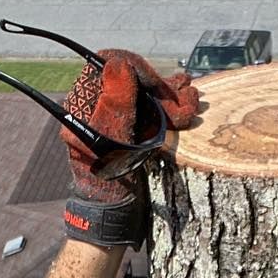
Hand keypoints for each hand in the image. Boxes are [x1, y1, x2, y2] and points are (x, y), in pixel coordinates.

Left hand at [61, 51, 199, 249]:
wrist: (115, 214)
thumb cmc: (107, 182)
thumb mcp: (111, 142)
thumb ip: (115, 103)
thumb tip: (119, 63)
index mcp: (84, 103)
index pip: (110, 63)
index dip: (139, 70)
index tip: (159, 89)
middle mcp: (100, 105)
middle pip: (133, 78)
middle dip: (162, 89)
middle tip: (184, 105)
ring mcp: (118, 117)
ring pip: (146, 93)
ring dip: (173, 95)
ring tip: (193, 100)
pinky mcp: (134, 129)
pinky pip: (153, 108)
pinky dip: (172, 104)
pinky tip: (189, 101)